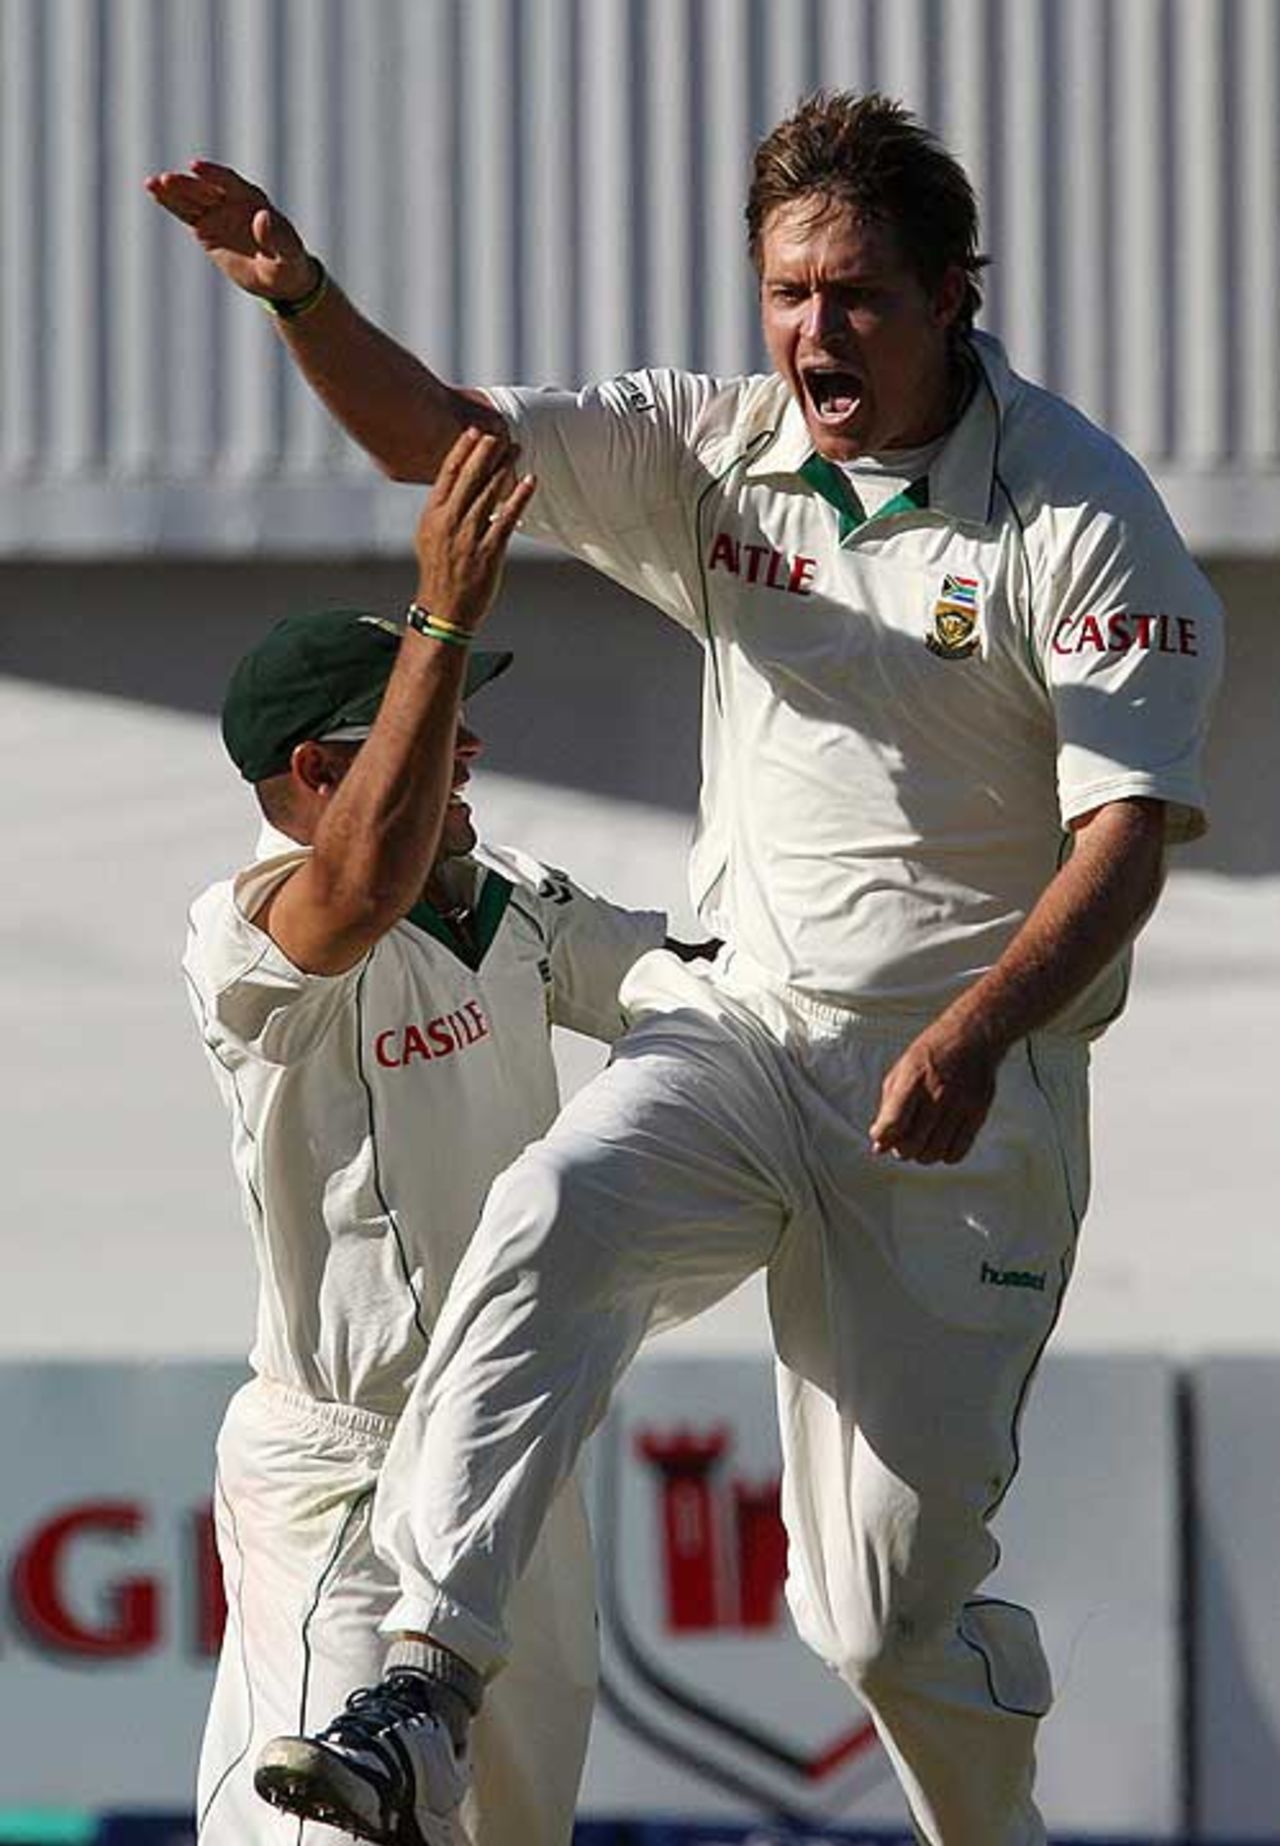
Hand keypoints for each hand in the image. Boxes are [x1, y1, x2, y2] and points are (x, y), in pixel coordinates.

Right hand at [144, 159, 314, 301]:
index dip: (213, 174)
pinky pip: (185, 212)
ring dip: (172, 191)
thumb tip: (262, 217)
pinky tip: (153, 191)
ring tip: (152, 184)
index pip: (229, 182)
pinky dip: (170, 202)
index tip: (195, 167)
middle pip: (206, 189)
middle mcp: (232, 201)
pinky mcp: (206, 227)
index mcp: (252, 200)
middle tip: (167, 180)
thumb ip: (277, 238)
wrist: (280, 280)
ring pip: (191, 198)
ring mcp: (217, 213)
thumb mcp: (288, 255)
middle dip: (187, 185)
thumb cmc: (288, 265)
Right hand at [413, 429, 533, 633]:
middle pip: (469, 478)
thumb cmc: (440, 574)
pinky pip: (507, 518)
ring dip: (504, 468)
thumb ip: (442, 511)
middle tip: (498, 432)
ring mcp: (469, 537)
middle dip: (485, 451)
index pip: (447, 475)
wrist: (444, 611)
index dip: (462, 450)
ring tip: (515, 449)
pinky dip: (519, 497)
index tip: (473, 431)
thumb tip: (455, 486)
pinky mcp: (489, 552)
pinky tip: (530, 481)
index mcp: (432, 516)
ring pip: (489, 493)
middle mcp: (449, 523)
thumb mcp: (429, 537)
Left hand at [868, 1016, 1000, 1164]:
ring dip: (922, 1154)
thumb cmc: (932, 1054)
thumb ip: (887, 1108)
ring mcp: (960, 1105)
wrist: (973, 1036)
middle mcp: (937, 1093)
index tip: (882, 1135)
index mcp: (913, 1079)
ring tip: (921, 1141)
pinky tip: (940, 1141)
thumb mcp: (901, 1071)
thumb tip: (879, 1145)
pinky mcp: (978, 1113)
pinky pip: (957, 1152)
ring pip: (934, 1153)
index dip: (883, 1137)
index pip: (892, 1124)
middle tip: (902, 1142)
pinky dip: (944, 1155)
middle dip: (901, 1150)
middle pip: (912, 1145)